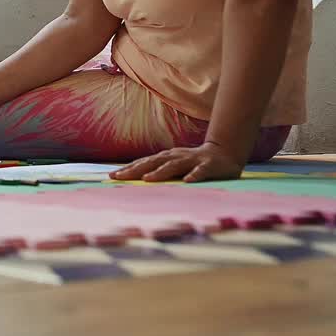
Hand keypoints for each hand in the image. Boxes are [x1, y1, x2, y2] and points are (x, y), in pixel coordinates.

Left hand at [110, 142, 244, 182]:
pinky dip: (194, 175)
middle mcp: (176, 157)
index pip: (144, 163)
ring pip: (174, 166)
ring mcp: (192, 160)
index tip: (112, 177)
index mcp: (166, 158)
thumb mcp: (174, 166)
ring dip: (160, 172)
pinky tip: (187, 181)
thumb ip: (159, 172)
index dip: (128, 169)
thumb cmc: (194, 163)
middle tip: (120, 177)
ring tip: (147, 179)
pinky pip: (201, 171)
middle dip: (136, 170)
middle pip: (153, 163)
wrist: (224, 153)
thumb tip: (137, 181)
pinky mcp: (209, 166)